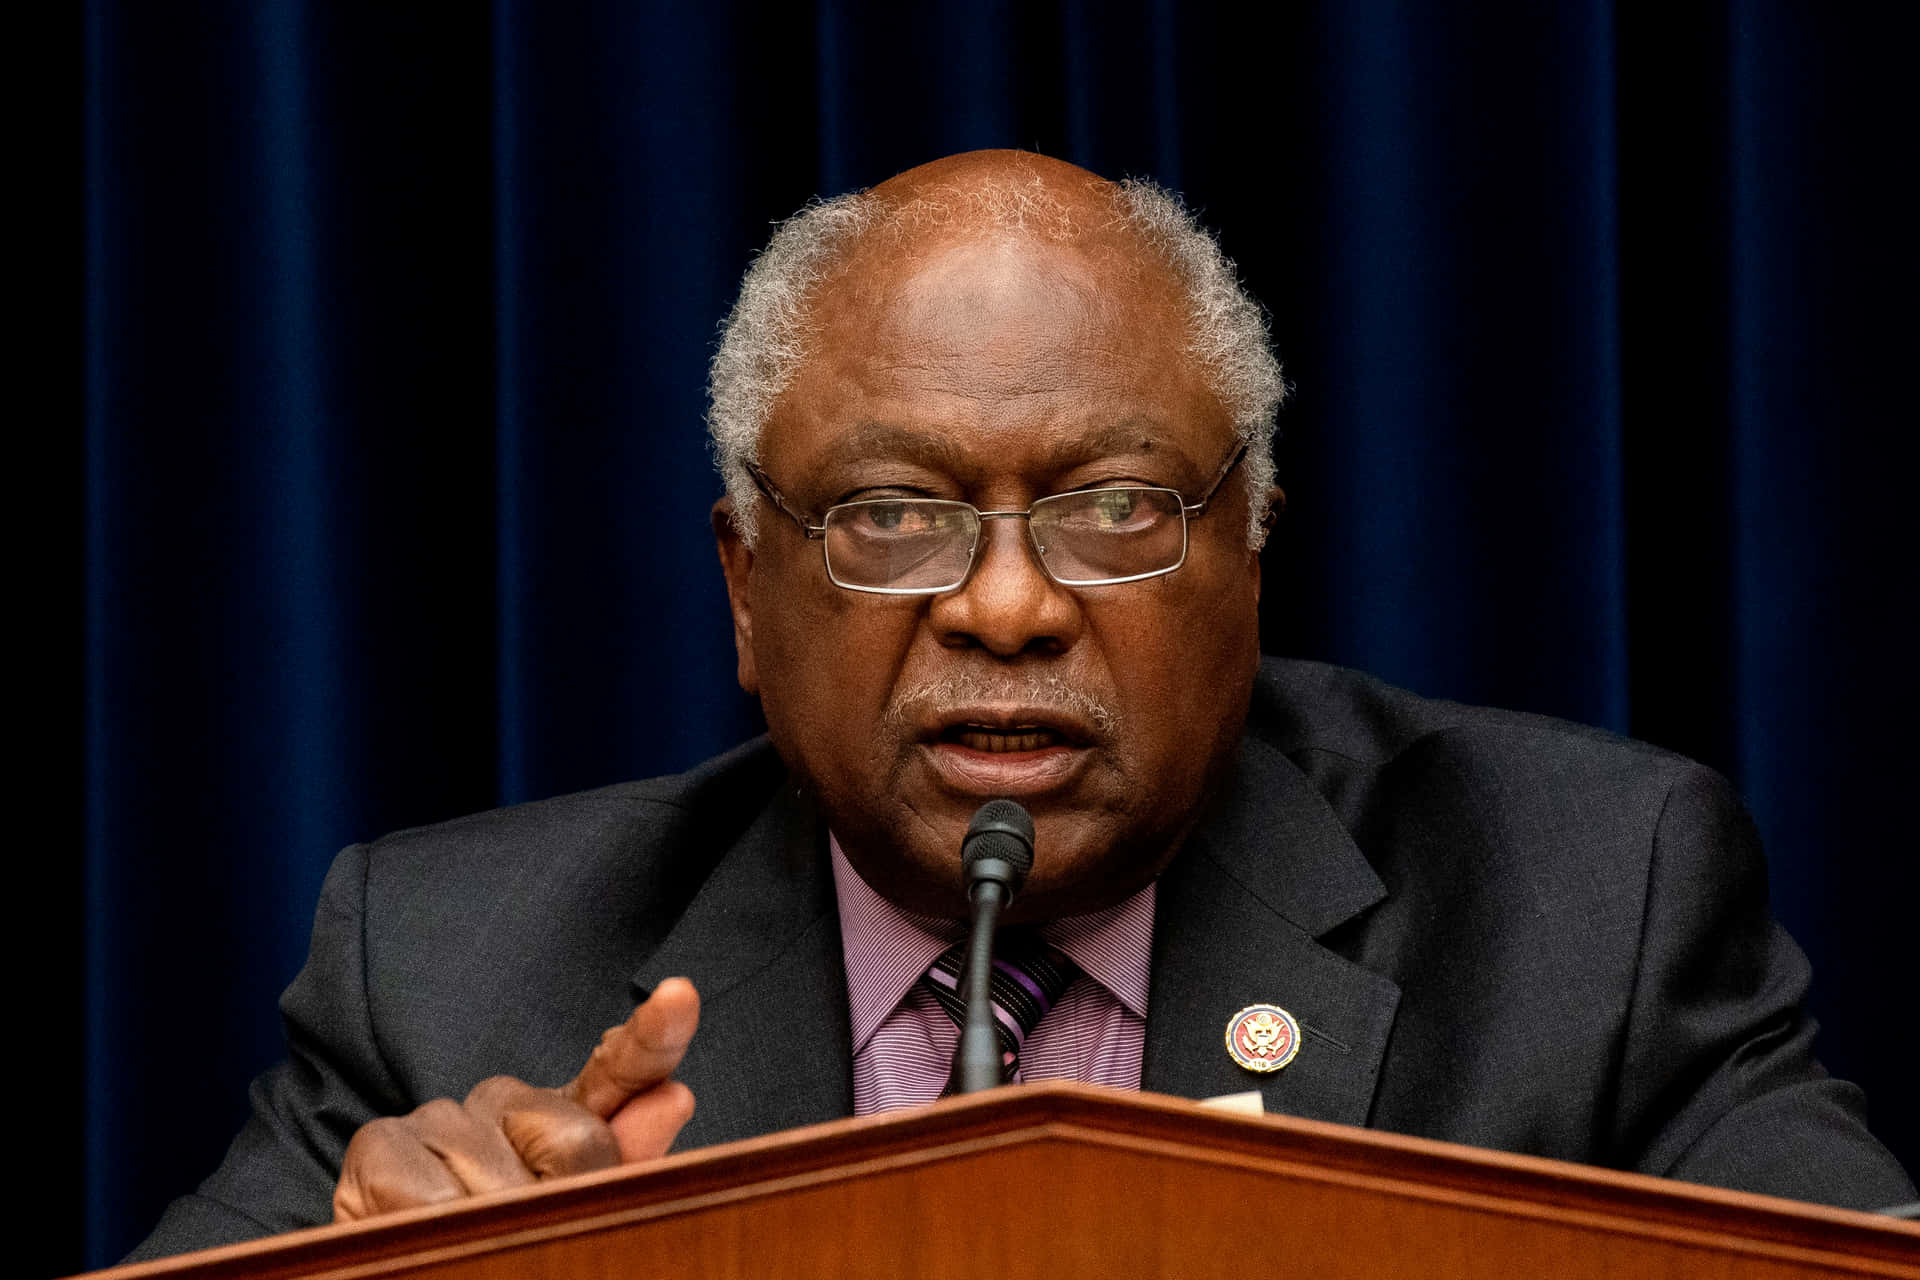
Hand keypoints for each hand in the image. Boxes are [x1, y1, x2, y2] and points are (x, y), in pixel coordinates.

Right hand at [333, 977, 699, 1220]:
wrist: (399, 1269)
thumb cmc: (499, 1249)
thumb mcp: (569, 1219)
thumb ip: (627, 1168)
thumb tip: (675, 1096)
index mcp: (564, 1120)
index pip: (621, 1069)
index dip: (653, 1035)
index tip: (680, 997)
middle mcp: (504, 1102)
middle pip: (575, 1139)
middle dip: (563, 1204)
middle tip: (525, 1238)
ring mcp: (441, 1118)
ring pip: (504, 1180)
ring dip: (495, 1231)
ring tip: (467, 1247)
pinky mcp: (378, 1145)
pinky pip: (433, 1201)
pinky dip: (440, 1235)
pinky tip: (422, 1237)